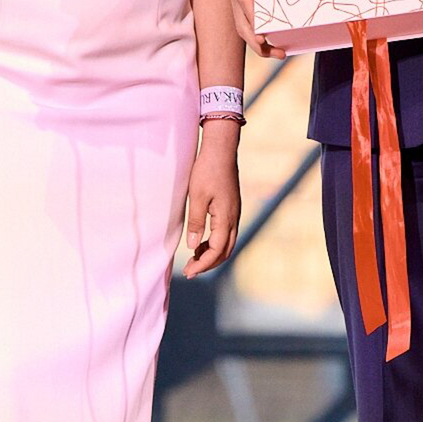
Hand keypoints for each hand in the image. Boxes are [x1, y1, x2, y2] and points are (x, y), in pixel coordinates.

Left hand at [182, 121, 240, 278]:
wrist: (221, 149)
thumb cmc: (206, 170)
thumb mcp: (197, 196)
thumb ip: (196, 222)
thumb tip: (193, 246)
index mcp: (226, 218)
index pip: (216, 251)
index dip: (202, 264)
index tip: (188, 272)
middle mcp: (234, 218)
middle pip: (225, 251)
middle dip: (208, 264)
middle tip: (189, 270)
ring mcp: (234, 213)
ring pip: (227, 243)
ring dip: (212, 254)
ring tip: (193, 258)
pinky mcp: (231, 207)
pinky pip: (226, 233)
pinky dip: (215, 243)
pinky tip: (201, 241)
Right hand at [214, 0, 283, 57]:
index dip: (253, 16)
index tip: (264, 32)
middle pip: (241, 20)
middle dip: (256, 39)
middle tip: (276, 51)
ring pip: (245, 23)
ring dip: (259, 41)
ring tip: (280, 52)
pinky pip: (251, 16)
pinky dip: (262, 29)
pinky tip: (279, 36)